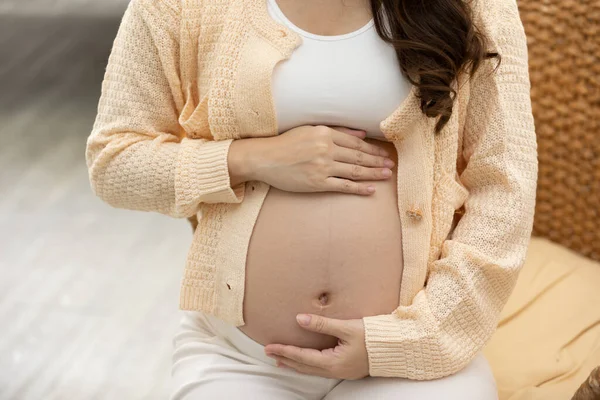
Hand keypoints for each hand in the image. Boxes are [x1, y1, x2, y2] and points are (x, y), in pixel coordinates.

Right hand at [245, 125, 394, 194]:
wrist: (264, 159)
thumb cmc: (285, 143)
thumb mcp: (310, 129)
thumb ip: (337, 131)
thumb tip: (362, 134)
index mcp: (325, 133)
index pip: (355, 142)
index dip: (372, 149)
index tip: (383, 153)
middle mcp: (326, 149)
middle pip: (358, 156)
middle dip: (377, 161)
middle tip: (390, 165)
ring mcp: (322, 167)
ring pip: (354, 171)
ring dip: (373, 174)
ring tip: (386, 175)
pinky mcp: (317, 183)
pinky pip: (343, 186)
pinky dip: (358, 188)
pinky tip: (370, 190)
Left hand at [264, 314, 369, 379]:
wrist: (395, 348)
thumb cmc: (373, 336)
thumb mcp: (347, 327)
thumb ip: (322, 324)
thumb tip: (299, 319)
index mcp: (333, 362)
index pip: (302, 356)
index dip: (285, 350)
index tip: (270, 346)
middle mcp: (335, 370)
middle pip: (304, 366)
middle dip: (285, 358)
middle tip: (269, 352)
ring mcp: (341, 372)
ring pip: (311, 369)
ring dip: (295, 363)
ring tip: (281, 359)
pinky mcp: (346, 369)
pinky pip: (320, 369)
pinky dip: (307, 365)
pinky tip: (304, 361)